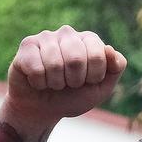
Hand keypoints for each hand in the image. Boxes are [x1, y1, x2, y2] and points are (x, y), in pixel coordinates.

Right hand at [2, 25, 125, 133]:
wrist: (43, 108)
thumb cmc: (74, 96)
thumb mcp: (101, 88)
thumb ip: (114, 69)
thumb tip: (110, 49)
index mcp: (89, 40)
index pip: (98, 55)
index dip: (94, 76)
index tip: (88, 81)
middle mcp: (68, 34)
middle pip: (76, 58)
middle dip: (75, 80)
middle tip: (70, 84)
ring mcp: (46, 37)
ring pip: (54, 64)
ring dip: (56, 83)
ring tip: (55, 82)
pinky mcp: (27, 45)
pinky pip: (36, 68)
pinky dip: (40, 83)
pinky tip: (39, 80)